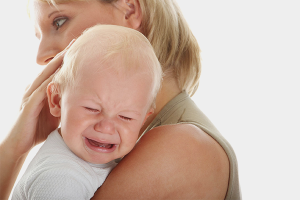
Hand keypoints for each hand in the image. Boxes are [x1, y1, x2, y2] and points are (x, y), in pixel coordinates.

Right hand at [6, 39, 74, 156]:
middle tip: (75, 42)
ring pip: (45, 76)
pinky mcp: (29, 106)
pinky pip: (41, 92)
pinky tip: (59, 75)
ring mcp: (30, 96)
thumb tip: (81, 101)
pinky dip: (50, 83)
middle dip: (62, 55)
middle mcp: (34, 89)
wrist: (20, 144)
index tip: (78, 48)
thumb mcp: (55, 114)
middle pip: (50, 68)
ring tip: (68, 52)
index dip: (65, 60)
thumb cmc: (38, 129)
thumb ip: (63, 104)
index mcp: (41, 90)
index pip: (54, 71)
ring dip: (56, 64)